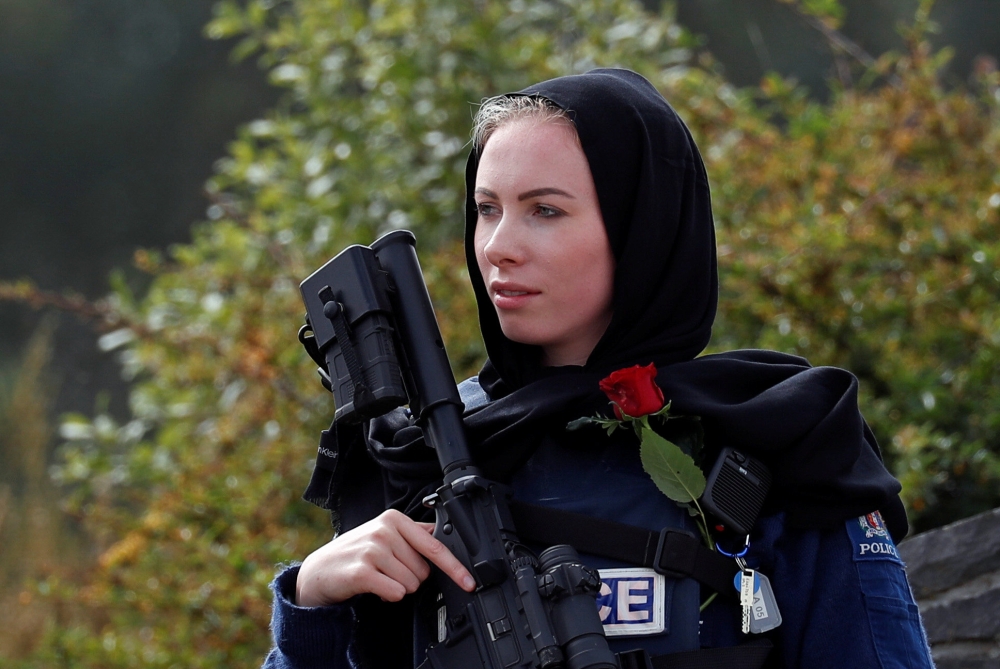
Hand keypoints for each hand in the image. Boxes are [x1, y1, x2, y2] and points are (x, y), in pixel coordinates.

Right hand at [295, 509, 475, 606]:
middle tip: (389, 571)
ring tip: (379, 577)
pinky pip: (395, 592)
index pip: (434, 545)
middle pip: (423, 571)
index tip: (469, 581)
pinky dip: (389, 596)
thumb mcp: (385, 535)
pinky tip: (375, 587)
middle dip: (411, 578)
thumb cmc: (356, 553)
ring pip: (410, 584)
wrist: (320, 570)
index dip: (455, 567)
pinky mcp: (361, 571)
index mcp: (394, 519)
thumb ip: (413, 535)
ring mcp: (372, 549)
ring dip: (398, 588)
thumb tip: (445, 538)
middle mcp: (384, 530)